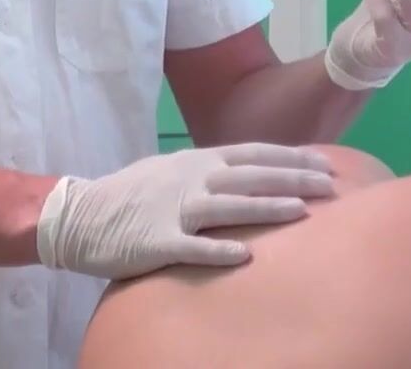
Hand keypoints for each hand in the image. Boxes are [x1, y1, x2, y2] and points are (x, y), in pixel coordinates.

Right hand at [35, 142, 335, 278]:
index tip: (325, 162)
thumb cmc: (130, 194)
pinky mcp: (157, 241)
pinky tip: (244, 257)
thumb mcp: (171, 170)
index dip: (291, 158)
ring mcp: (174, 209)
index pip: (253, 154)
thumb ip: (209, 172)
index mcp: (196, 161)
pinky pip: (192, 247)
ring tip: (302, 211)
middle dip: (294, 178)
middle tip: (331, 186)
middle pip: (251, 176)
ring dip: (266, 207)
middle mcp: (191, 179)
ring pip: (228, 206)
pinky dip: (218, 250)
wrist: (79, 215)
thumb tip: (249, 174)